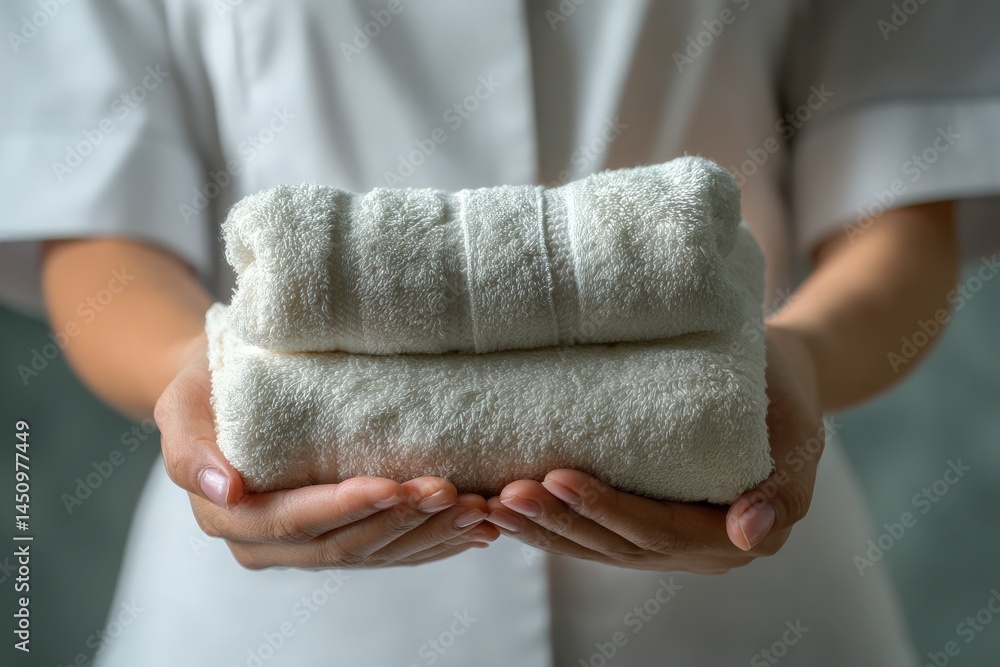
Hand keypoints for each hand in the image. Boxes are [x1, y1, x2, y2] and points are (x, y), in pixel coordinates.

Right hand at [154, 334, 498, 569]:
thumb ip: (190, 451)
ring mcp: (306, 547)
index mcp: (230, 517)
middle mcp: (267, 544)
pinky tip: (473, 529)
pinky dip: (433, 543)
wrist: (222, 389)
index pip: (294, 521)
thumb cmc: (204, 387)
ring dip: (427, 536)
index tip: (390, 485)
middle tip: (448, 492)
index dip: (345, 508)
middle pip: (342, 544)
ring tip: (474, 509)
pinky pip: (388, 551)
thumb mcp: (179, 406)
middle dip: (398, 521)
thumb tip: (225, 489)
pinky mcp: (339, 538)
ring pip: (373, 553)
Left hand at [484, 328, 823, 572]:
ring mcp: (666, 546)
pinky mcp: (640, 528)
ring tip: (492, 505)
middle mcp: (698, 551)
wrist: (772, 383)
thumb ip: (781, 490)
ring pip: (596, 548)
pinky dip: (549, 526)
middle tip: (505, 494)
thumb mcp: (800, 438)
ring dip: (542, 530)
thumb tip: (750, 533)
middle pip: (617, 545)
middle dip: (558, 522)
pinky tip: (506, 512)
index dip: (606, 510)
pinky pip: (592, 537)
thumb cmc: (782, 399)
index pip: (659, 530)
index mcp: (735, 535)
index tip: (557, 478)